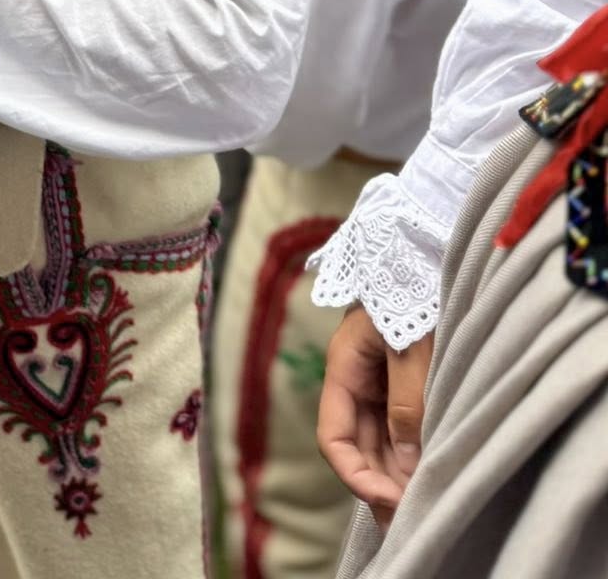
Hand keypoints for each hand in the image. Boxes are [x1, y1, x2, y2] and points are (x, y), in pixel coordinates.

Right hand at [317, 305, 433, 527]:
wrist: (428, 244)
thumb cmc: (415, 285)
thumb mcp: (412, 346)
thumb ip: (407, 403)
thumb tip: (405, 462)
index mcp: (345, 365)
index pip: (334, 437)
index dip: (356, 475)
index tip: (390, 498)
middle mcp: (357, 377)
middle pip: (358, 445)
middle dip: (380, 483)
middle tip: (412, 517)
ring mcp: (380, 378)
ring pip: (379, 439)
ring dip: (396, 472)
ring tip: (422, 505)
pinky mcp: (404, 377)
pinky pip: (400, 425)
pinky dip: (411, 452)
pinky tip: (428, 473)